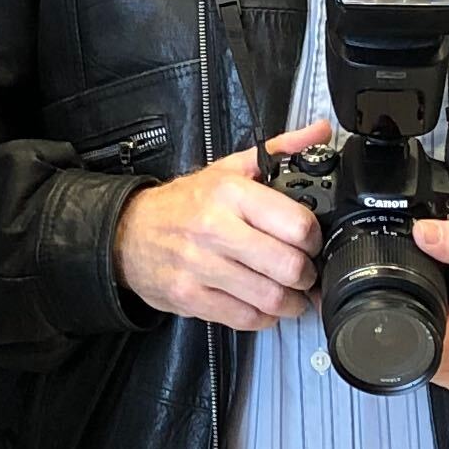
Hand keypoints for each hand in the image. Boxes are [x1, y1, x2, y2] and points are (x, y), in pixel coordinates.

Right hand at [113, 123, 331, 328]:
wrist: (128, 232)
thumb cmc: (184, 203)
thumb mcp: (228, 168)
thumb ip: (278, 150)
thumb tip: (320, 131)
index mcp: (229, 193)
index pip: (296, 224)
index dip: (314, 239)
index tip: (311, 242)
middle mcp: (214, 229)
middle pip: (288, 266)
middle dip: (306, 275)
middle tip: (305, 273)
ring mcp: (200, 266)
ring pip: (269, 297)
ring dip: (291, 301)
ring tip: (291, 294)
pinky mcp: (190, 297)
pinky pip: (245, 318)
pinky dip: (264, 317)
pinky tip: (264, 305)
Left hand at [412, 219, 448, 394]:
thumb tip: (424, 234)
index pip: (404, 340)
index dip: (400, 316)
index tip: (414, 298)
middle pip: (412, 349)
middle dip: (417, 323)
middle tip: (443, 300)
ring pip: (426, 359)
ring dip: (430, 336)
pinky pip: (444, 365)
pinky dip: (445, 345)